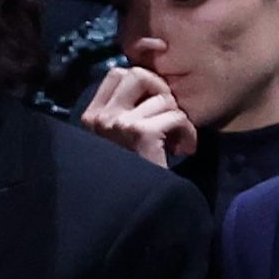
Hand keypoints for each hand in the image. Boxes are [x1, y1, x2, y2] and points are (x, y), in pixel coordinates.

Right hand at [78, 59, 193, 168]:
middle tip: (168, 114)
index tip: (153, 104)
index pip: (116, 73)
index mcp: (91, 116)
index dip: (142, 81)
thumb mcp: (118, 135)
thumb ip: (124, 109)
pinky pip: (175, 116)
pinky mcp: (141, 133)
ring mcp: (118, 123)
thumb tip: (149, 81)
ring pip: (163, 98)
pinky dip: (187, 132)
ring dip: (178, 118)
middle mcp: (101, 117)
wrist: (136, 205)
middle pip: (137, 74)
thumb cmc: (133, 170)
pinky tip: (184, 148)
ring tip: (177, 139)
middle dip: (161, 91)